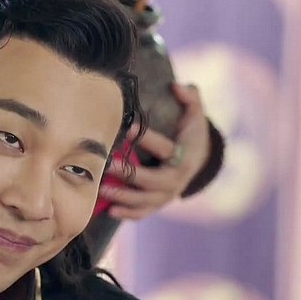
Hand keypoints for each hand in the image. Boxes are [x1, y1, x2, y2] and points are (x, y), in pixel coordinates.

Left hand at [98, 83, 210, 219]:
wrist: (198, 160)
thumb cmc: (190, 132)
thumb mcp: (195, 113)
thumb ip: (190, 97)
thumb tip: (176, 86)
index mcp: (184, 156)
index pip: (164, 148)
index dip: (146, 138)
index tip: (127, 126)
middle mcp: (176, 180)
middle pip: (151, 180)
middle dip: (128, 174)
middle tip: (107, 164)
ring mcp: (167, 195)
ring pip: (144, 200)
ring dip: (123, 197)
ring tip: (101, 189)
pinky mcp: (158, 203)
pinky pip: (143, 212)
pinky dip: (127, 214)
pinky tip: (110, 210)